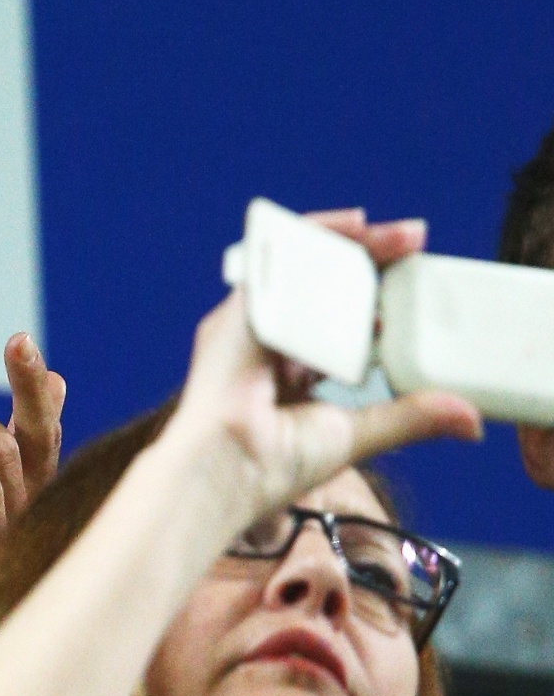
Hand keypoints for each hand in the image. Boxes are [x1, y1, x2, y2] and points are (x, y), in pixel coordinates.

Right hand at [168, 210, 482, 514]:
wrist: (226, 469)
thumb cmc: (268, 464)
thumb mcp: (356, 433)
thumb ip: (407, 416)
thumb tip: (469, 420)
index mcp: (285, 369)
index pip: (331, 320)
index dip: (371, 300)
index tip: (410, 284)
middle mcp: (263, 340)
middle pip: (319, 285)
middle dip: (368, 259)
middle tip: (412, 241)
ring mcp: (245, 323)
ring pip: (301, 265)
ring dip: (349, 241)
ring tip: (395, 233)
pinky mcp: (239, 311)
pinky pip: (281, 258)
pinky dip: (319, 236)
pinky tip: (357, 226)